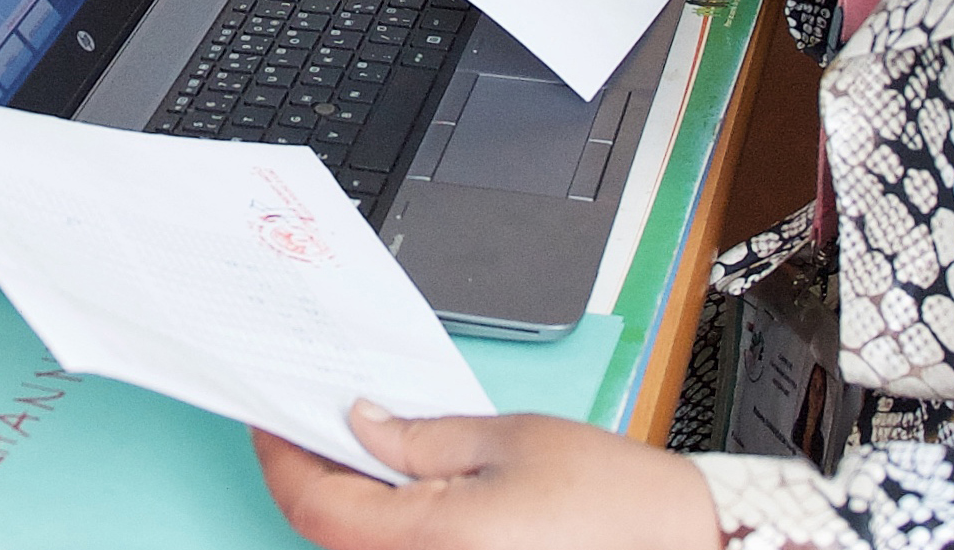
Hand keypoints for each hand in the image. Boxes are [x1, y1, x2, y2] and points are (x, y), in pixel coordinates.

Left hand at [257, 404, 719, 549]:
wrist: (681, 547)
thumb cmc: (613, 504)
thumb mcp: (509, 439)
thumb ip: (421, 436)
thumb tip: (359, 423)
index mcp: (432, 541)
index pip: (313, 503)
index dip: (282, 454)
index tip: (272, 417)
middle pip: (328, 531)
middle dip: (312, 472)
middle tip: (311, 417)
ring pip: (360, 549)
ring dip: (348, 500)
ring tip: (358, 444)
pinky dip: (385, 524)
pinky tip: (398, 488)